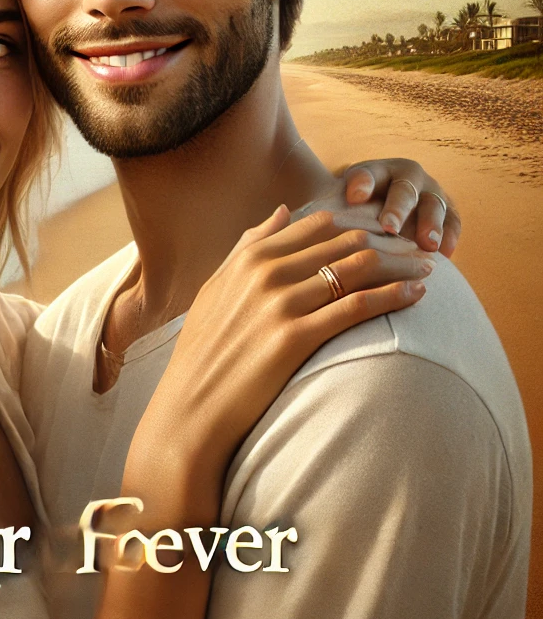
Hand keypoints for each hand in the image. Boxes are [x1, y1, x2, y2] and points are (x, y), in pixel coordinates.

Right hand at [125, 207, 431, 505]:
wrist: (192, 408)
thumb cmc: (204, 352)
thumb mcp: (216, 288)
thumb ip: (248, 246)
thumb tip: (283, 211)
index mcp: (246, 258)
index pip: (316, 225)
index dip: (356, 224)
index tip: (384, 232)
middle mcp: (264, 273)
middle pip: (343, 243)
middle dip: (387, 241)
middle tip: (418, 247)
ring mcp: (279, 304)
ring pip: (355, 269)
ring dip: (398, 264)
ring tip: (427, 269)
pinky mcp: (295, 338)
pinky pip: (357, 306)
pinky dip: (392, 295)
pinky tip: (417, 294)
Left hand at [343, 158, 459, 256]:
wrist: (384, 204)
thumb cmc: (359, 201)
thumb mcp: (348, 191)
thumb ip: (346, 191)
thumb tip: (354, 198)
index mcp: (381, 169)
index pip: (371, 176)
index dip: (363, 185)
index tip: (354, 199)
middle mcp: (411, 177)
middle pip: (405, 192)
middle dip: (398, 210)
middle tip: (390, 229)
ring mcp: (432, 192)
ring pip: (434, 206)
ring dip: (431, 225)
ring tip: (427, 245)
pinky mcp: (447, 211)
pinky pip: (453, 221)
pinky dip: (450, 236)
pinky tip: (445, 254)